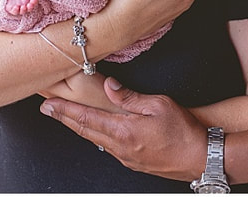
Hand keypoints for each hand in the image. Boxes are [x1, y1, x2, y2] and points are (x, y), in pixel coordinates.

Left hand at [41, 77, 206, 180]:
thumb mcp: (159, 105)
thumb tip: (108, 86)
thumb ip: (130, 96)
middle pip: (84, 131)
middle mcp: (119, 147)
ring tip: (66, 117)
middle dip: (64, 118)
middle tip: (47, 109)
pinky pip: (107, 147)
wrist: (200, 159)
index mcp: (123, 130)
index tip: (48, 105)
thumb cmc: (183, 131)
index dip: (65, 111)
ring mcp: (125, 157)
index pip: (86, 118)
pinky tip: (94, 130)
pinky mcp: (133, 162)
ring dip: (78, 127)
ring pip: (94, 140)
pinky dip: (94, 136)